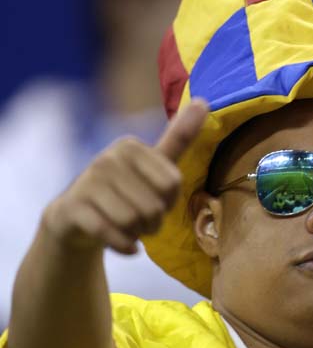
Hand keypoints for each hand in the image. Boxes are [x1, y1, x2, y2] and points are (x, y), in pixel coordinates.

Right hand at [42, 99, 208, 255]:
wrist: (76, 218)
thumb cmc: (125, 191)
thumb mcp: (154, 164)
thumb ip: (179, 137)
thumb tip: (205, 101)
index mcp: (130, 146)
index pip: (172, 184)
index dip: (170, 201)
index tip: (156, 199)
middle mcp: (106, 159)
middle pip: (154, 207)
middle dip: (154, 223)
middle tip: (142, 219)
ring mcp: (87, 183)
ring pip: (133, 222)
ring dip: (138, 234)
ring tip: (130, 228)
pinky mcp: (73, 208)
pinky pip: (111, 235)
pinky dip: (125, 246)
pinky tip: (126, 245)